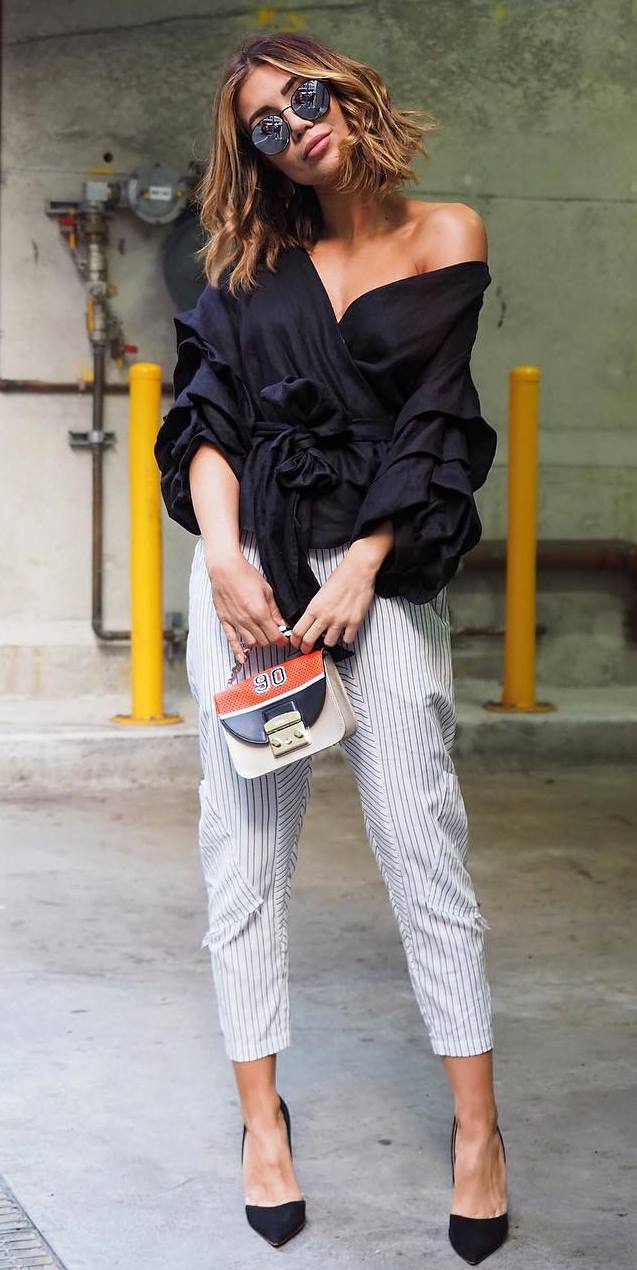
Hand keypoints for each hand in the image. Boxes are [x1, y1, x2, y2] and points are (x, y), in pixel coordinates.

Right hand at [206, 550, 289, 665]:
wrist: (225, 569)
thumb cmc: (245, 575)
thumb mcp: (267, 590)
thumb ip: (274, 609)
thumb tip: (281, 623)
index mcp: (260, 612)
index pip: (275, 635)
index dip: (282, 640)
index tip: (284, 640)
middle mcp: (248, 620)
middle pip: (264, 641)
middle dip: (271, 641)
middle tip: (274, 637)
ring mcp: (235, 622)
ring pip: (250, 643)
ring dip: (258, 644)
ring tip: (262, 639)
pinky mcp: (225, 621)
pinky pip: (232, 640)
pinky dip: (237, 651)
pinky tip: (242, 658)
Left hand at [289, 555, 376, 651]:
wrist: (357, 572)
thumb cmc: (340, 578)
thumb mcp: (319, 594)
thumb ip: (314, 610)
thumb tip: (310, 623)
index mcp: (314, 608)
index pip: (298, 630)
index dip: (295, 640)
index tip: (296, 643)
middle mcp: (325, 616)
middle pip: (309, 640)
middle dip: (306, 647)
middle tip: (307, 649)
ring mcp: (340, 621)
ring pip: (328, 643)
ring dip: (328, 640)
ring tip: (330, 634)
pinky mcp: (354, 622)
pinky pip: (347, 640)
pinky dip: (346, 638)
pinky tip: (345, 631)